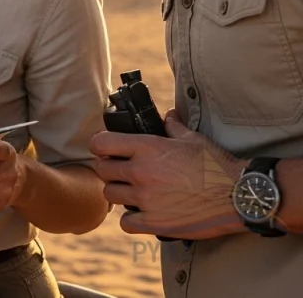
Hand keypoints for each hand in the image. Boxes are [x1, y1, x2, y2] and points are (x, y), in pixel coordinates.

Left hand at [89, 110, 247, 239]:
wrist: (239, 196)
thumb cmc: (217, 165)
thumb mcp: (193, 138)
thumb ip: (173, 126)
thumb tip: (167, 115)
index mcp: (147, 148)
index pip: (100, 143)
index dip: (100, 146)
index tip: (106, 150)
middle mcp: (141, 172)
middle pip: (101, 170)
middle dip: (108, 169)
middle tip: (120, 172)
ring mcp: (146, 199)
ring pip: (110, 195)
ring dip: (118, 193)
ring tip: (132, 192)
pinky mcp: (155, 222)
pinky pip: (126, 223)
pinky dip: (131, 220)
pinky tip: (141, 214)